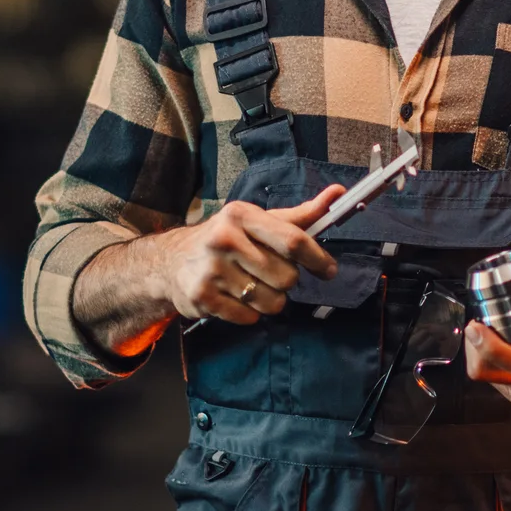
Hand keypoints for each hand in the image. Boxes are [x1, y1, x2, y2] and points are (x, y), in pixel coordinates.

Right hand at [157, 187, 344, 324]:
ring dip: (270, 301)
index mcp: (242, 215)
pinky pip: (249, 318)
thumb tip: (339, 193)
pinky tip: (236, 298)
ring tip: (253, 287)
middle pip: (286, 277)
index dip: (317, 258)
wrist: (172, 261)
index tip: (329, 270)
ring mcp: (211, 269)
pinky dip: (249, 314)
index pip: (293, 240)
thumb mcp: (259, 221)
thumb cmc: (228, 239)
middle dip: (287, 281)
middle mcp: (224, 238)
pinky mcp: (202, 297)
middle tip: (270, 275)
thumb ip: (300, 215)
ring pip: (271, 302)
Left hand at [464, 290, 510, 413]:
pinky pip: (501, 383)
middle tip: (482, 321)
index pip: (506, 360)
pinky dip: (496, 364)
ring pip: (490, 379)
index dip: (482, 342)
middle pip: (485, 373)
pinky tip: (508, 345)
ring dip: (484, 355)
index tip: (476, 321)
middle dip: (475, 346)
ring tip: (494, 331)